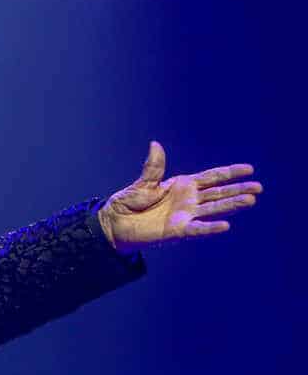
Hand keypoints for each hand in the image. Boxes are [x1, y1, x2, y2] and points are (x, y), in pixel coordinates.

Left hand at [97, 141, 261, 253]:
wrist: (116, 223)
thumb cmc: (129, 202)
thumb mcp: (143, 182)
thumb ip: (154, 167)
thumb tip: (155, 144)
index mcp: (183, 185)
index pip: (212, 177)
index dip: (229, 173)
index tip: (249, 169)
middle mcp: (189, 200)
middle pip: (218, 193)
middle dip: (238, 189)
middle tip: (258, 187)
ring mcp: (186, 215)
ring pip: (213, 209)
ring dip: (231, 205)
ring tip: (250, 200)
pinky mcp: (179, 230)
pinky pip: (198, 228)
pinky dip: (210, 227)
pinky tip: (226, 225)